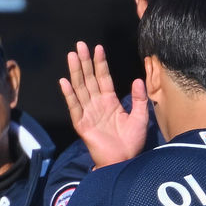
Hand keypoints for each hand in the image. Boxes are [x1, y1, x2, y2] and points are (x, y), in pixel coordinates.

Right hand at [59, 42, 148, 167]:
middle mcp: (97, 104)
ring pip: (80, 89)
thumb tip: (138, 80)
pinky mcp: (82, 124)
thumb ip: (140, 99)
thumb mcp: (141, 118)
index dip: (100, 64)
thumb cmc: (132, 141)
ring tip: (72, 56)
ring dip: (76, 72)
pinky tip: (65, 82)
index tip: (98, 48)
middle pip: (89, 79)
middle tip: (80, 45)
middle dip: (85, 62)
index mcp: (110, 101)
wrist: (125, 160)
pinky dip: (70, 95)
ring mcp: (88, 113)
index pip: (103, 78)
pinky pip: (75, 107)